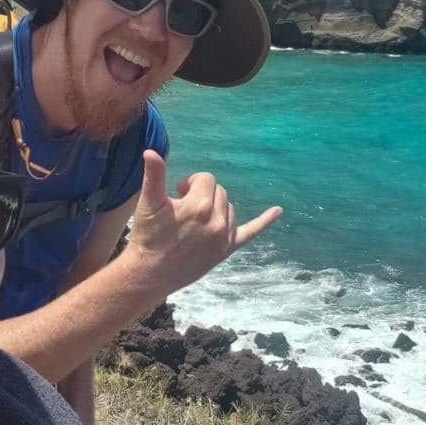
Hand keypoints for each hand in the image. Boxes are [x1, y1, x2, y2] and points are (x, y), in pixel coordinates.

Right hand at [125, 150, 280, 292]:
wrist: (149, 273)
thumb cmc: (147, 236)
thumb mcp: (148, 204)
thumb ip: (154, 176)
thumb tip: (151, 151)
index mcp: (199, 206)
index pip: (205, 179)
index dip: (190, 183)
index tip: (177, 193)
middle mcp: (216, 221)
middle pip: (218, 191)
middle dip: (202, 194)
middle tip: (182, 208)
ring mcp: (223, 237)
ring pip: (228, 208)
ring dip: (215, 208)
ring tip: (195, 220)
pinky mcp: (226, 250)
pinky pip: (250, 232)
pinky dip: (264, 221)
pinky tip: (278, 211)